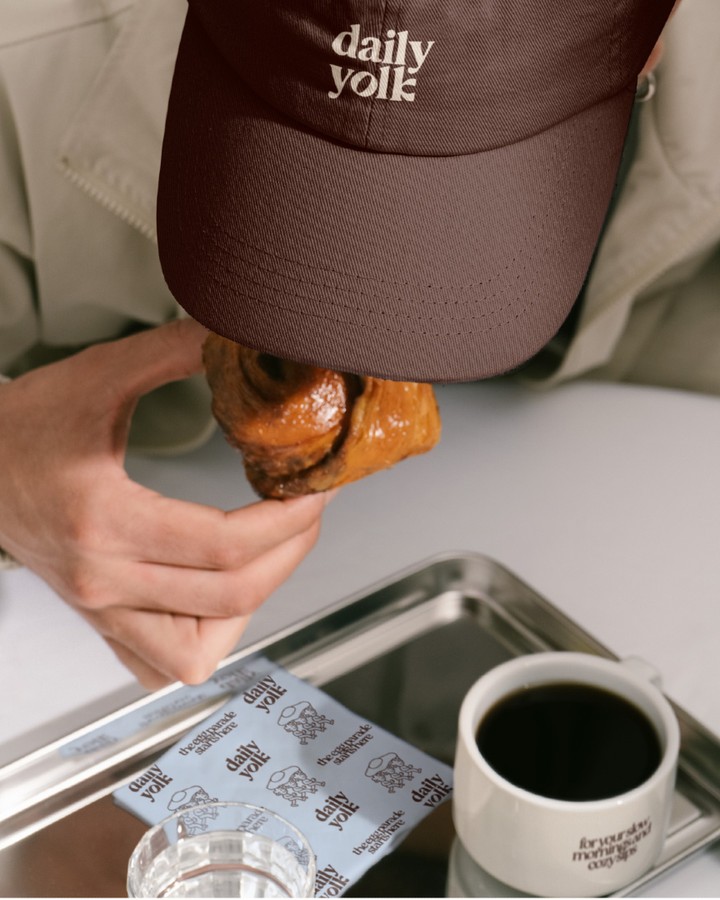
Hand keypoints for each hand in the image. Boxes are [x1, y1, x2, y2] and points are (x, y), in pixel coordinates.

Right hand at [0, 320, 329, 687]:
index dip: (287, 520)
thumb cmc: (23, 426)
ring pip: (196, 649)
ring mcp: (98, 607)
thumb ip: (175, 351)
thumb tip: (239, 332)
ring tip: (271, 554)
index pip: (223, 543)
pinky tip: (221, 594)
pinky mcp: (98, 618)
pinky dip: (205, 638)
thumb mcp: (101, 374)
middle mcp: (101, 577)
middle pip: (228, 595)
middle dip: (290, 553)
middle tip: (309, 512)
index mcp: (102, 519)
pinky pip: (161, 663)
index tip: (314, 491)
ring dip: (251, 605)